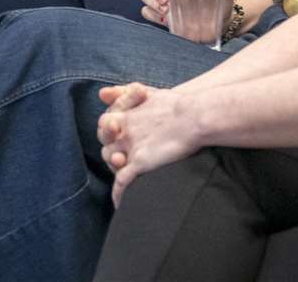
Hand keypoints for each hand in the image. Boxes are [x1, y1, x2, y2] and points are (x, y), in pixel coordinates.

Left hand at [97, 82, 201, 205]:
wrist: (194, 116)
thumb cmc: (181, 104)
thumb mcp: (152, 94)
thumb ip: (129, 93)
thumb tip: (103, 93)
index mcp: (128, 113)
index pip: (105, 123)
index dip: (110, 131)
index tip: (120, 135)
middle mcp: (124, 130)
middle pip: (105, 142)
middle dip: (110, 148)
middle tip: (121, 156)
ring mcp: (130, 146)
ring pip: (110, 160)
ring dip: (114, 166)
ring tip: (123, 176)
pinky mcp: (139, 162)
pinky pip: (121, 181)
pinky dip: (118, 193)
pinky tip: (119, 204)